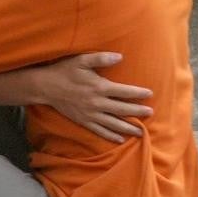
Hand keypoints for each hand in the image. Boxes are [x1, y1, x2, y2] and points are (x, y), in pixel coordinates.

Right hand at [37, 52, 153, 142]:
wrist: (46, 87)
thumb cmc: (65, 71)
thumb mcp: (81, 60)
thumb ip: (101, 58)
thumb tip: (120, 57)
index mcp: (99, 87)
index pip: (124, 92)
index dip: (138, 93)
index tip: (150, 94)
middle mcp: (97, 103)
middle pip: (122, 109)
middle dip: (138, 112)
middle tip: (150, 113)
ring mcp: (90, 114)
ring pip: (113, 124)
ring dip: (128, 128)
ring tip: (140, 131)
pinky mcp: (83, 121)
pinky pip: (100, 131)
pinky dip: (111, 136)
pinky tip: (120, 139)